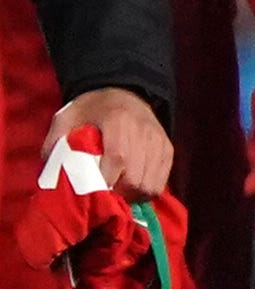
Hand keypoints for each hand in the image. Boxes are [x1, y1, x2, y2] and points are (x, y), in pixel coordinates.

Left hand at [52, 86, 168, 194]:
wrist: (125, 93)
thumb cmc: (93, 109)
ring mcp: (159, 142)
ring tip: (118, 192)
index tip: (91, 192)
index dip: (105, 181)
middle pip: (136, 179)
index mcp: (118, 120)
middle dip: (118, 194)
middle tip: (104, 195)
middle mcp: (144, 131)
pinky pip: (161, 182)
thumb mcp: (67, 116)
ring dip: (132, 196)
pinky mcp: (168, 150)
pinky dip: (145, 190)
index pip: (118, 158)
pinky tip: (131, 187)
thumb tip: (53, 171)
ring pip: (150, 185)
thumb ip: (56, 141)